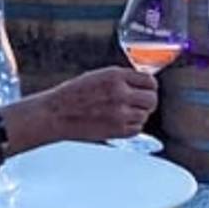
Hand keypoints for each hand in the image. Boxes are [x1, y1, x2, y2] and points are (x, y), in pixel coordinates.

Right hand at [10, 65, 158, 153]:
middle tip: (141, 103)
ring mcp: (120, 113)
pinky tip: (120, 122)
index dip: (150, 86)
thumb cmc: (73, 94)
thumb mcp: (98, 76)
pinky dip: (132, 127)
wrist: (56, 113)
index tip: (148, 89)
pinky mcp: (116, 130)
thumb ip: (121, 79)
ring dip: (138, 114)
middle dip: (148, 101)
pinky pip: (137, 129)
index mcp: (115, 76)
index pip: (149, 80)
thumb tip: (140, 83)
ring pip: (145, 115)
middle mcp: (120, 93)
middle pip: (152, 99)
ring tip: (124, 113)